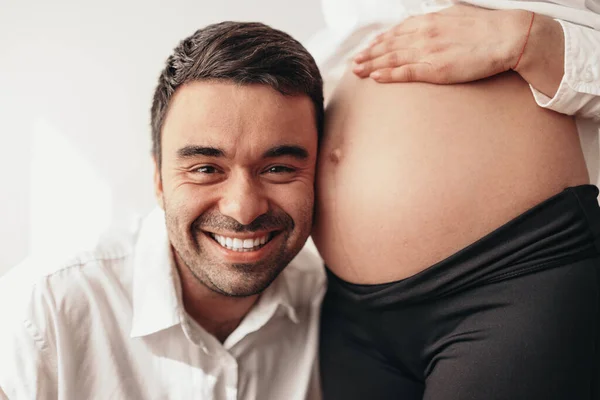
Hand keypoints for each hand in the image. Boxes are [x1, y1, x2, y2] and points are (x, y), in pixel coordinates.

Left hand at [352, 4, 532, 83]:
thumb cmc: (487, 26)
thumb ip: (439, 18)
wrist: (507, 37)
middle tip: (354, 62)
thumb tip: (431, 17)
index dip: (380, 41)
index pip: (397, 32)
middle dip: (369, 54)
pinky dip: (389, 75)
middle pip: (389, 46)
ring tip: (357, 71)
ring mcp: (428, 52)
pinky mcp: (436, 69)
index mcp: (429, 21)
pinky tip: (375, 78)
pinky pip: (406, 73)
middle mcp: (424, 34)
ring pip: (392, 59)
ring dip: (372, 65)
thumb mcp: (457, 13)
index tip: (369, 48)